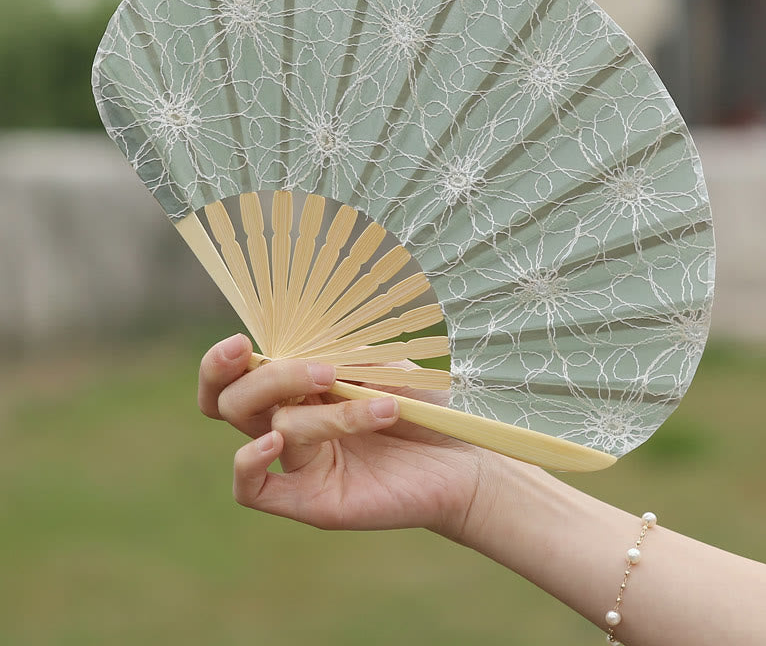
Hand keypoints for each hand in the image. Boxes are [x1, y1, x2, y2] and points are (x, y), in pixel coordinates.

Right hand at [198, 333, 487, 535]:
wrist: (465, 456)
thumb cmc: (424, 404)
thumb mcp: (380, 363)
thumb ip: (335, 351)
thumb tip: (292, 344)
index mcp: (299, 387)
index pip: (236, 374)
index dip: (224, 360)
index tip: (242, 342)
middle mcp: (289, 422)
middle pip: (234, 402)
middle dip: (267, 379)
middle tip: (321, 371)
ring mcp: (297, 462)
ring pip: (272, 429)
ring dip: (329, 414)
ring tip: (386, 407)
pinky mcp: (309, 499)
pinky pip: (252, 489)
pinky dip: (250, 463)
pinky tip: (275, 442)